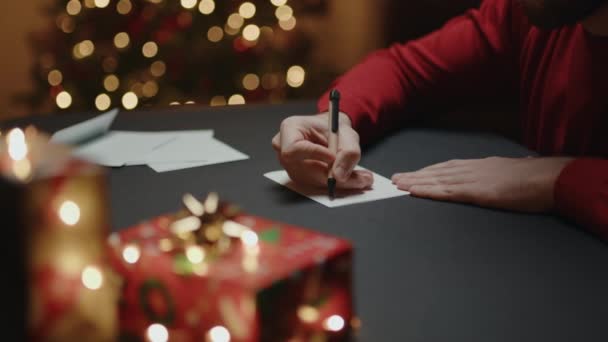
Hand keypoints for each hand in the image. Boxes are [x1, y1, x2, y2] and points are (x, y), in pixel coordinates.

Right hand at [272, 113, 372, 188]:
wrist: (331, 133)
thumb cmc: (333, 128)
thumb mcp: (347, 134)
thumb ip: (348, 152)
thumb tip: (339, 176)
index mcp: (289, 129)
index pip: (294, 148)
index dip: (313, 154)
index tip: (333, 157)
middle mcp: (284, 149)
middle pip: (304, 170)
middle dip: (333, 176)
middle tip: (360, 178)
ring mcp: (290, 165)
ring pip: (313, 180)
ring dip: (338, 182)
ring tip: (362, 178)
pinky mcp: (299, 177)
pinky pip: (317, 184)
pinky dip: (336, 184)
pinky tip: (351, 180)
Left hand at [392, 157, 573, 211]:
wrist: (551, 178)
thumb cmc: (535, 178)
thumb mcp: (510, 173)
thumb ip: (496, 176)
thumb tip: (493, 179)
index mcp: (480, 166)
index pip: (447, 167)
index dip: (428, 171)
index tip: (413, 174)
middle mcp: (472, 169)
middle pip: (437, 172)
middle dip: (415, 175)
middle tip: (395, 178)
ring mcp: (473, 180)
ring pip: (437, 180)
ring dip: (415, 182)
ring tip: (398, 184)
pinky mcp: (477, 192)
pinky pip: (446, 192)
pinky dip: (428, 191)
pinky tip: (414, 192)